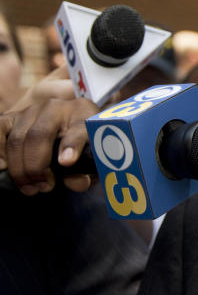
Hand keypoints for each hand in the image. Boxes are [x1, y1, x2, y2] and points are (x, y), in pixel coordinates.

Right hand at [0, 66, 97, 193]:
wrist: (68, 123)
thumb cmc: (82, 143)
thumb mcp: (91, 155)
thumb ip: (86, 169)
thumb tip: (77, 182)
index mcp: (82, 113)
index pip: (79, 127)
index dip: (72, 145)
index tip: (67, 162)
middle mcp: (56, 107)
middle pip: (40, 134)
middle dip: (38, 166)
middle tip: (44, 187)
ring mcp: (31, 111)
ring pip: (18, 138)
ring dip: (19, 167)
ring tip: (30, 187)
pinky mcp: (13, 117)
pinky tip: (4, 167)